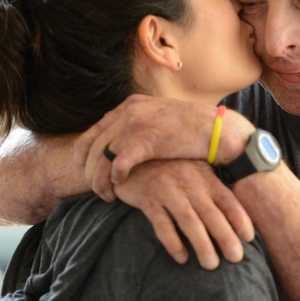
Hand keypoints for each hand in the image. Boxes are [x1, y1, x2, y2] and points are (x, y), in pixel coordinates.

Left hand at [73, 94, 253, 199]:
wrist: (216, 129)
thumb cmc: (191, 129)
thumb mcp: (159, 118)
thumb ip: (139, 124)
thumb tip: (122, 141)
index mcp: (130, 105)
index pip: (94, 130)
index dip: (84, 152)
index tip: (84, 168)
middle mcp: (129, 111)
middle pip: (93, 145)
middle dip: (90, 171)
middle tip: (95, 189)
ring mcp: (136, 124)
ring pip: (102, 157)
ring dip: (100, 180)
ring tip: (107, 195)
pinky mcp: (146, 141)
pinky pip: (118, 164)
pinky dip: (115, 178)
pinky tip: (120, 186)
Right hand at [113, 159, 254, 269]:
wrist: (135, 156)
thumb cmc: (171, 169)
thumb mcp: (195, 173)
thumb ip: (211, 190)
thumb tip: (234, 218)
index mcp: (204, 178)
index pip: (226, 199)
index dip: (239, 218)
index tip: (250, 238)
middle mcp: (189, 183)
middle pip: (211, 213)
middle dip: (225, 236)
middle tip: (236, 258)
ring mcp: (168, 191)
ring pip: (189, 220)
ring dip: (202, 244)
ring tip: (212, 265)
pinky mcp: (148, 200)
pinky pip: (162, 224)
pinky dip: (173, 242)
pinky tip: (182, 258)